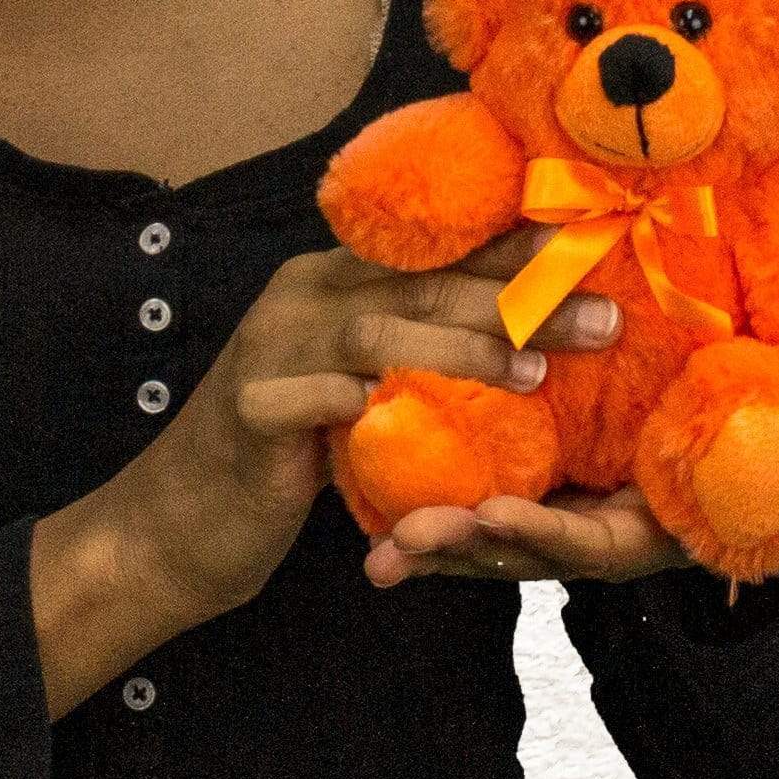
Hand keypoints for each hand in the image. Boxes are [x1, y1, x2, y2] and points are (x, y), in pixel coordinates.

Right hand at [114, 221, 627, 624]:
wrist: (175, 526)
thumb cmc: (283, 458)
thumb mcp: (356, 392)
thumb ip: (414, 358)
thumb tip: (526, 339)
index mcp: (329, 283)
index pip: (434, 256)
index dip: (514, 252)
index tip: (595, 254)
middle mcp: (298, 300)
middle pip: (419, 286)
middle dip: (517, 300)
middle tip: (603, 320)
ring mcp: (267, 351)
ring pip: (372, 329)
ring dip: (459, 347)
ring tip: (535, 370)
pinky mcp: (245, 413)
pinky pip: (307, 397)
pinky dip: (353, 400)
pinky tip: (398, 411)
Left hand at [365, 468, 778, 590]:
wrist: (722, 423)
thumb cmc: (750, 435)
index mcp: (647, 531)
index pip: (592, 544)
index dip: (546, 533)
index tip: (497, 517)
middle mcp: (597, 536)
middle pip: (522, 554)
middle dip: (463, 550)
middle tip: (406, 540)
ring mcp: (558, 520)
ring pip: (486, 541)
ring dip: (432, 543)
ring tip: (377, 552)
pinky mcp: (527, 489)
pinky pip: (473, 506)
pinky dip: (429, 513)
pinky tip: (371, 519)